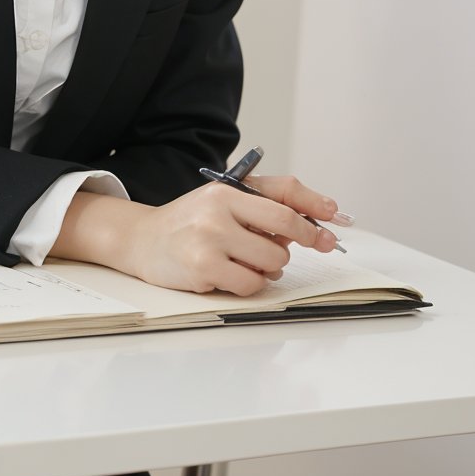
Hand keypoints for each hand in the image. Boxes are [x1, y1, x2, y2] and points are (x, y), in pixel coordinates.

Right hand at [125, 175, 346, 297]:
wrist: (142, 240)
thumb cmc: (189, 222)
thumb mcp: (222, 200)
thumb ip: (265, 205)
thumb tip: (317, 222)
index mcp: (226, 190)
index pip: (284, 200)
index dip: (314, 215)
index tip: (332, 226)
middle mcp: (217, 211)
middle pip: (282, 238)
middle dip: (284, 250)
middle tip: (270, 252)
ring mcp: (209, 240)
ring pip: (270, 264)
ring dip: (265, 269)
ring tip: (240, 261)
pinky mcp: (203, 268)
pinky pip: (251, 284)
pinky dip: (248, 284)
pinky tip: (226, 274)